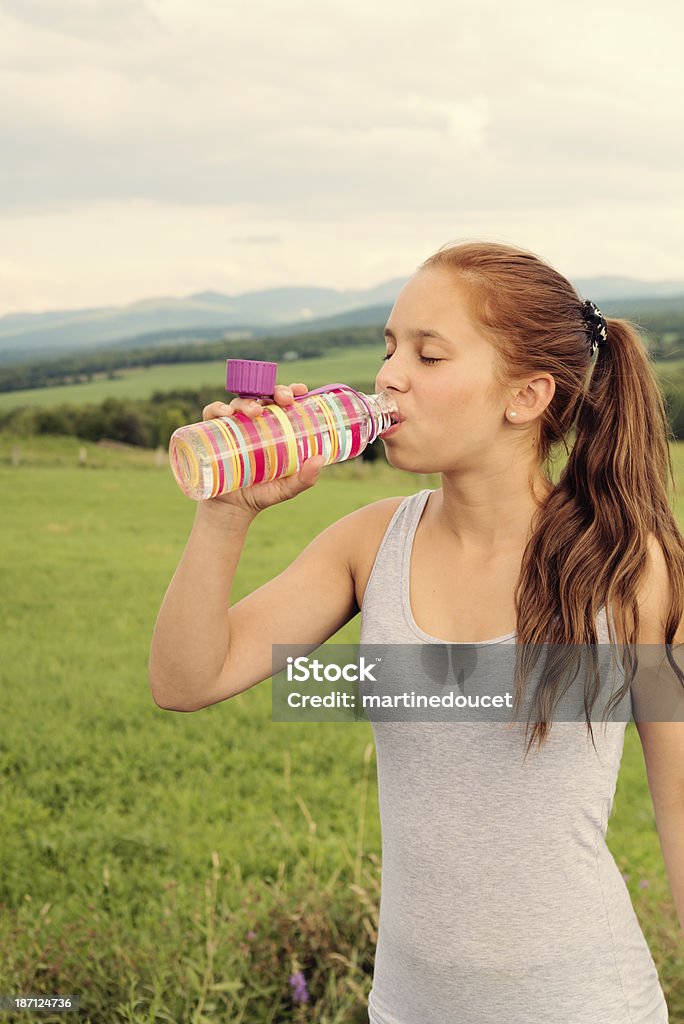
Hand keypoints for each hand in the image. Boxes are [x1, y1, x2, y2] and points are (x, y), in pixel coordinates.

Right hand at [200, 383, 325, 514]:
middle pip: (263, 396)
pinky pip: (211, 414)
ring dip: (248, 401)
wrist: (232, 510)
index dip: (291, 391)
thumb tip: (319, 459)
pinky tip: (226, 414)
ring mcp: (233, 427)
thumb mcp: (287, 488)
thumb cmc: (262, 494)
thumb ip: (305, 478)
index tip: (301, 390)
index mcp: (274, 429)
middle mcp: (253, 423)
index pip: (283, 403)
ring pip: (239, 402)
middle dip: (274, 391)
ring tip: (256, 411)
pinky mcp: (212, 434)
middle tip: (283, 399)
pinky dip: (217, 409)